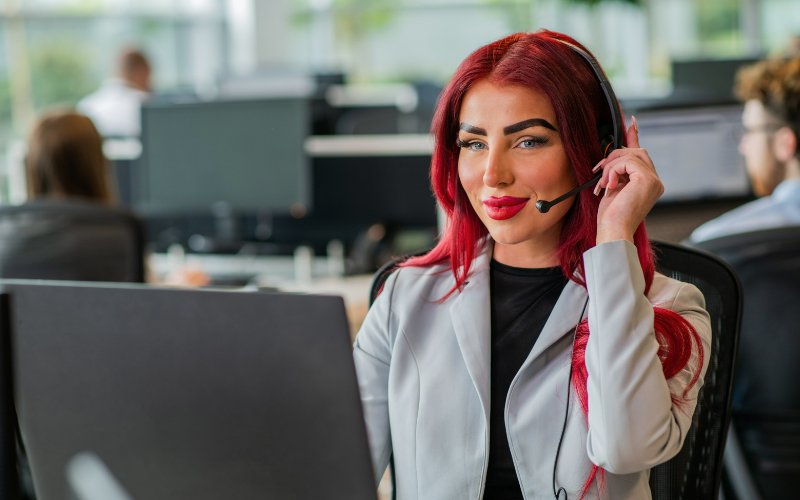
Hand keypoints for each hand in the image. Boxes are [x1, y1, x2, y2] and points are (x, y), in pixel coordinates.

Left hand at [593, 116, 663, 244]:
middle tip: (599, 170)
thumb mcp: (612, 188)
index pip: (641, 155)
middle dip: (614, 156)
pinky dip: (613, 170)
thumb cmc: (611, 216)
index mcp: (648, 183)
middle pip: (636, 152)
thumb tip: (611, 157)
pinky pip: (627, 161)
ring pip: (630, 155)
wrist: (613, 231)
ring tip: (603, 184)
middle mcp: (655, 181)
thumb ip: (616, 171)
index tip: (630, 123)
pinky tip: (609, 186)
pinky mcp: (647, 179)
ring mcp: (654, 180)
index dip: (634, 137)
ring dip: (610, 166)